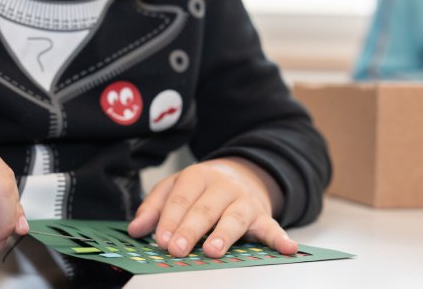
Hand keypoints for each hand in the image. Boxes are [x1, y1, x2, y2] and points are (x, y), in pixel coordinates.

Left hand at [127, 157, 297, 258]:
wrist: (243, 174)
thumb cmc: (203, 187)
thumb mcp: (175, 188)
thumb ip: (154, 207)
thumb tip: (135, 228)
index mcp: (197, 176)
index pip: (181, 198)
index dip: (169, 219)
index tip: (160, 239)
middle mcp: (222, 186)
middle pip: (204, 209)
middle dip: (189, 230)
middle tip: (176, 249)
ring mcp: (244, 201)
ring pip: (234, 217)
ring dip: (224, 234)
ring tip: (212, 250)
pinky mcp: (262, 216)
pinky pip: (272, 227)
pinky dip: (280, 239)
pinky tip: (287, 248)